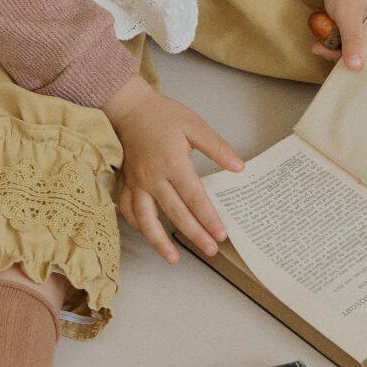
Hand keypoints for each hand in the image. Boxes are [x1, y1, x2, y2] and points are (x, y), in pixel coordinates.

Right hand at [101, 77, 243, 262]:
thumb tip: (239, 167)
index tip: (221, 234)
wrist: (130, 108)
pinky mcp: (128, 183)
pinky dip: (137, 225)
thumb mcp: (195, 125)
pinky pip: (128, 209)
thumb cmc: (164, 116)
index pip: (194, 197)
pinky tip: (148, 234)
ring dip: (159, 241)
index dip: (208, 218)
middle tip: (211, 250)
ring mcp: (138, 183)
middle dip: (194, 234)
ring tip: (173, 258)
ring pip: (146, 219)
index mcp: (173, 163)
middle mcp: (154, 178)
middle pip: (175, 213)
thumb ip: (217, 147)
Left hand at [309, 0, 366, 70]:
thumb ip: (353, 41)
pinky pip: (342, 35)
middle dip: (337, 53)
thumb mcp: (350, 16)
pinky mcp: (351, 19)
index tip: (333, 64)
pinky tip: (320, 38)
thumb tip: (357, 68)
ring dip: (331, 45)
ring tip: (316, 44)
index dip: (353, 62)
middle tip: (317, 49)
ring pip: (348, 44)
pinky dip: (331, 37)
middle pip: (358, 51)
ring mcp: (362, 23)